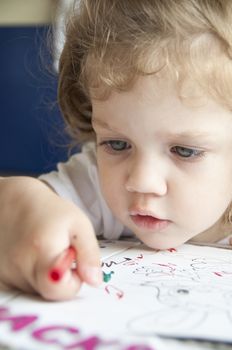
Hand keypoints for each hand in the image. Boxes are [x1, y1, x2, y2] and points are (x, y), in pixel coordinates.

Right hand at [0, 176, 101, 299]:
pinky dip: (32, 277)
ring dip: (46, 276)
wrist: (13, 202)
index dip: (73, 282)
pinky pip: (23, 287)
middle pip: (50, 293)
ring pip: (36, 290)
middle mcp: (19, 266)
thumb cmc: (48, 210)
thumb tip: (94, 280)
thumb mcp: (78, 224)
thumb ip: (89, 254)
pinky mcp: (0, 277)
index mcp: (42, 250)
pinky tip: (32, 258)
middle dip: (61, 278)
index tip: (75, 266)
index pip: (60, 289)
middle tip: (61, 255)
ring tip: (45, 252)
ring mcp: (6, 273)